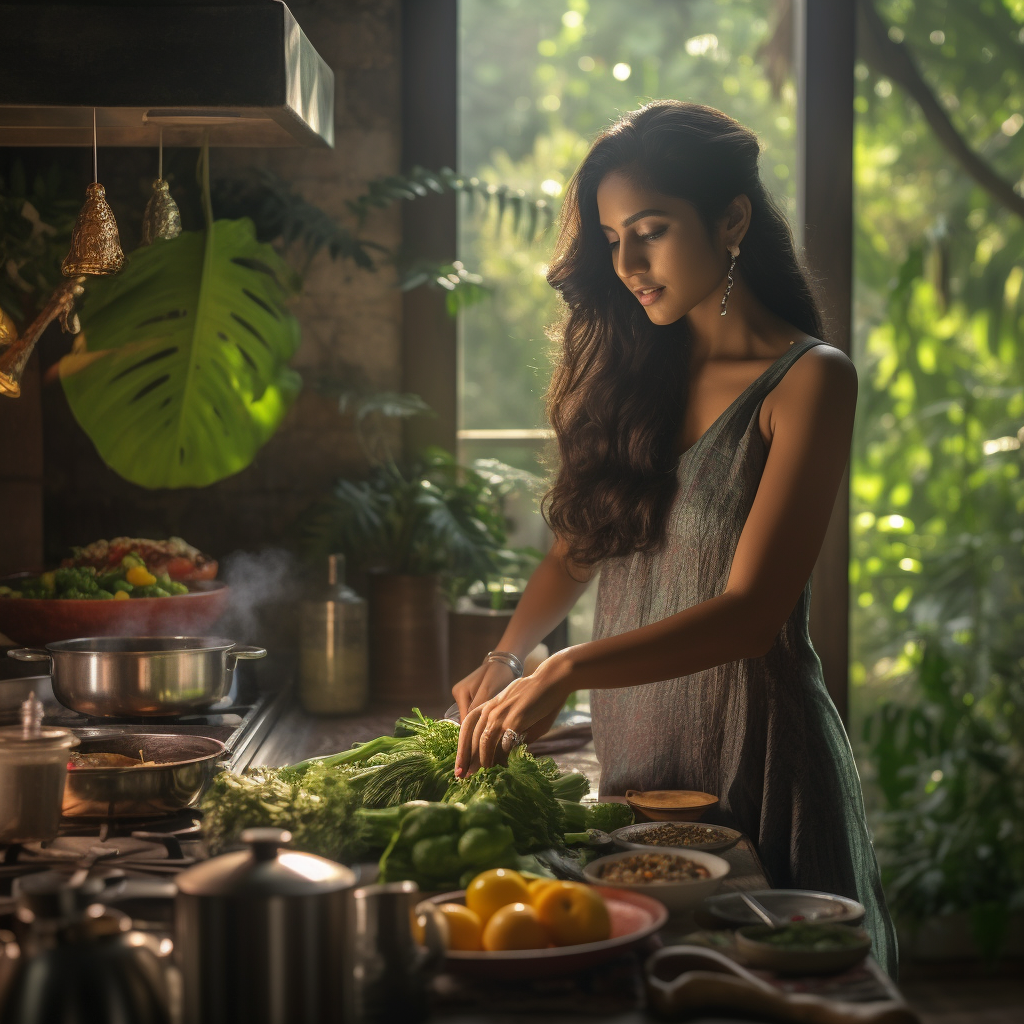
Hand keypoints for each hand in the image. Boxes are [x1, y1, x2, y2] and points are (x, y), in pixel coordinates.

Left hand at [455, 650, 575, 776]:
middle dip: (467, 760)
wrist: (551, 681)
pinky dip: (503, 759)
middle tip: (463, 777)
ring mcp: (501, 715)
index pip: (466, 728)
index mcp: (487, 705)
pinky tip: (504, 767)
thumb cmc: (536, 697)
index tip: (459, 766)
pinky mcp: (515, 721)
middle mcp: (490, 710)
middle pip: (471, 739)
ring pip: (484, 744)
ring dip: (483, 762)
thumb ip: (507, 730)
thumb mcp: (516, 712)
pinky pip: (504, 745)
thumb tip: (504, 754)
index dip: (461, 749)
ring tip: (484, 775)